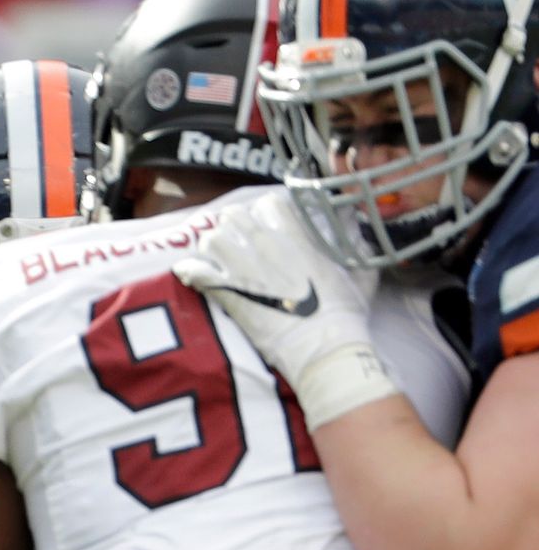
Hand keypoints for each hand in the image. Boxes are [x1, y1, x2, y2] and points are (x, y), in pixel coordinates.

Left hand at [173, 191, 395, 428]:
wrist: (323, 346)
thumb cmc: (346, 314)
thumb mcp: (360, 274)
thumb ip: (356, 248)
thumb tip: (357, 231)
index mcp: (297, 237)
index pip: (269, 203)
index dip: (263, 211)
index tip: (263, 222)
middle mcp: (266, 246)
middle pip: (233, 216)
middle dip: (231, 225)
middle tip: (235, 240)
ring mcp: (243, 268)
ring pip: (211, 238)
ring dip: (210, 247)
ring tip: (215, 258)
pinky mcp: (227, 293)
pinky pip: (196, 272)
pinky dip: (189, 271)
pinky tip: (189, 274)